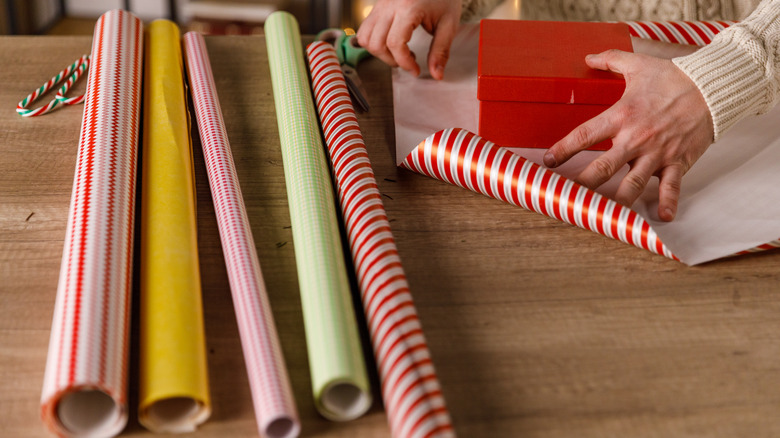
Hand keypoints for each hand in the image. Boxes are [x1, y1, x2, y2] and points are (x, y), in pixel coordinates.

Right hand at [356, 0, 460, 79]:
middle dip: (391, 60)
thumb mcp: (448, 24)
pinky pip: (364, 28)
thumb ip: (441, 51)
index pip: (395, 44)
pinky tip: (389, 42)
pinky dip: (372, 41)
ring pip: (365, 37)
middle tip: (408, 62)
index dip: (404, 63)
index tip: (415, 70)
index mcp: (408, 8)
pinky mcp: (377, 6)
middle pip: (376, 43)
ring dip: (379, 52)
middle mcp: (389, 5)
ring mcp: (380, 5)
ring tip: (397, 53)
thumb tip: (436, 74)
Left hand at [542, 50, 713, 221]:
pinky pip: (671, 187)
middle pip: (601, 169)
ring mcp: (656, 154)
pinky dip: (667, 203)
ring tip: (601, 214)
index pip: (584, 136)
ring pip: (631, 185)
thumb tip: (589, 57)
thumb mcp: (638, 65)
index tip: (548, 162)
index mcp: (621, 116)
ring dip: (616, 201)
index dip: (563, 149)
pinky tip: (661, 218)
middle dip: (581, 184)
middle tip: (566, 196)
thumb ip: (611, 60)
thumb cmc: (673, 78)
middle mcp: (635, 139)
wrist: (712, 86)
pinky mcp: (677, 162)